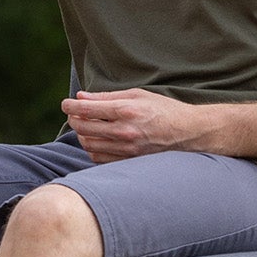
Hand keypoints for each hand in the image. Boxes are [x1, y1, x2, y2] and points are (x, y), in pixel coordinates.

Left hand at [61, 88, 213, 163]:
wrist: (190, 133)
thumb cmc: (164, 109)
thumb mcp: (137, 95)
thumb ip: (107, 97)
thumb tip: (80, 97)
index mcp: (126, 111)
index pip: (86, 110)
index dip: (70, 106)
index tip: (66, 104)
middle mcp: (125, 132)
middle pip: (83, 129)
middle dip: (74, 120)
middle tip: (75, 115)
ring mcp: (128, 150)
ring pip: (89, 145)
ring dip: (82, 136)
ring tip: (86, 127)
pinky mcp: (130, 162)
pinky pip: (100, 159)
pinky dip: (94, 150)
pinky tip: (98, 141)